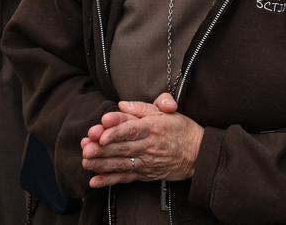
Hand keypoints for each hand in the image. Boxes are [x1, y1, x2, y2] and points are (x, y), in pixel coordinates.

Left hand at [81, 94, 202, 187]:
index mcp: (153, 127)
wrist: (198, 153)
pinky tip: (95, 181)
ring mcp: (147, 161)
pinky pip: (125, 178)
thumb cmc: (181, 129)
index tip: (102, 134)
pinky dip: (109, 181)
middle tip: (86, 147)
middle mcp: (149, 145)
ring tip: (86, 161)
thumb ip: (142, 107)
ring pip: (121, 163)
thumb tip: (122, 105)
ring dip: (102, 163)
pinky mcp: (145, 174)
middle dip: (102, 148)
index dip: (116, 131)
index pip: (132, 129)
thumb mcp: (166, 112)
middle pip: (122, 147)